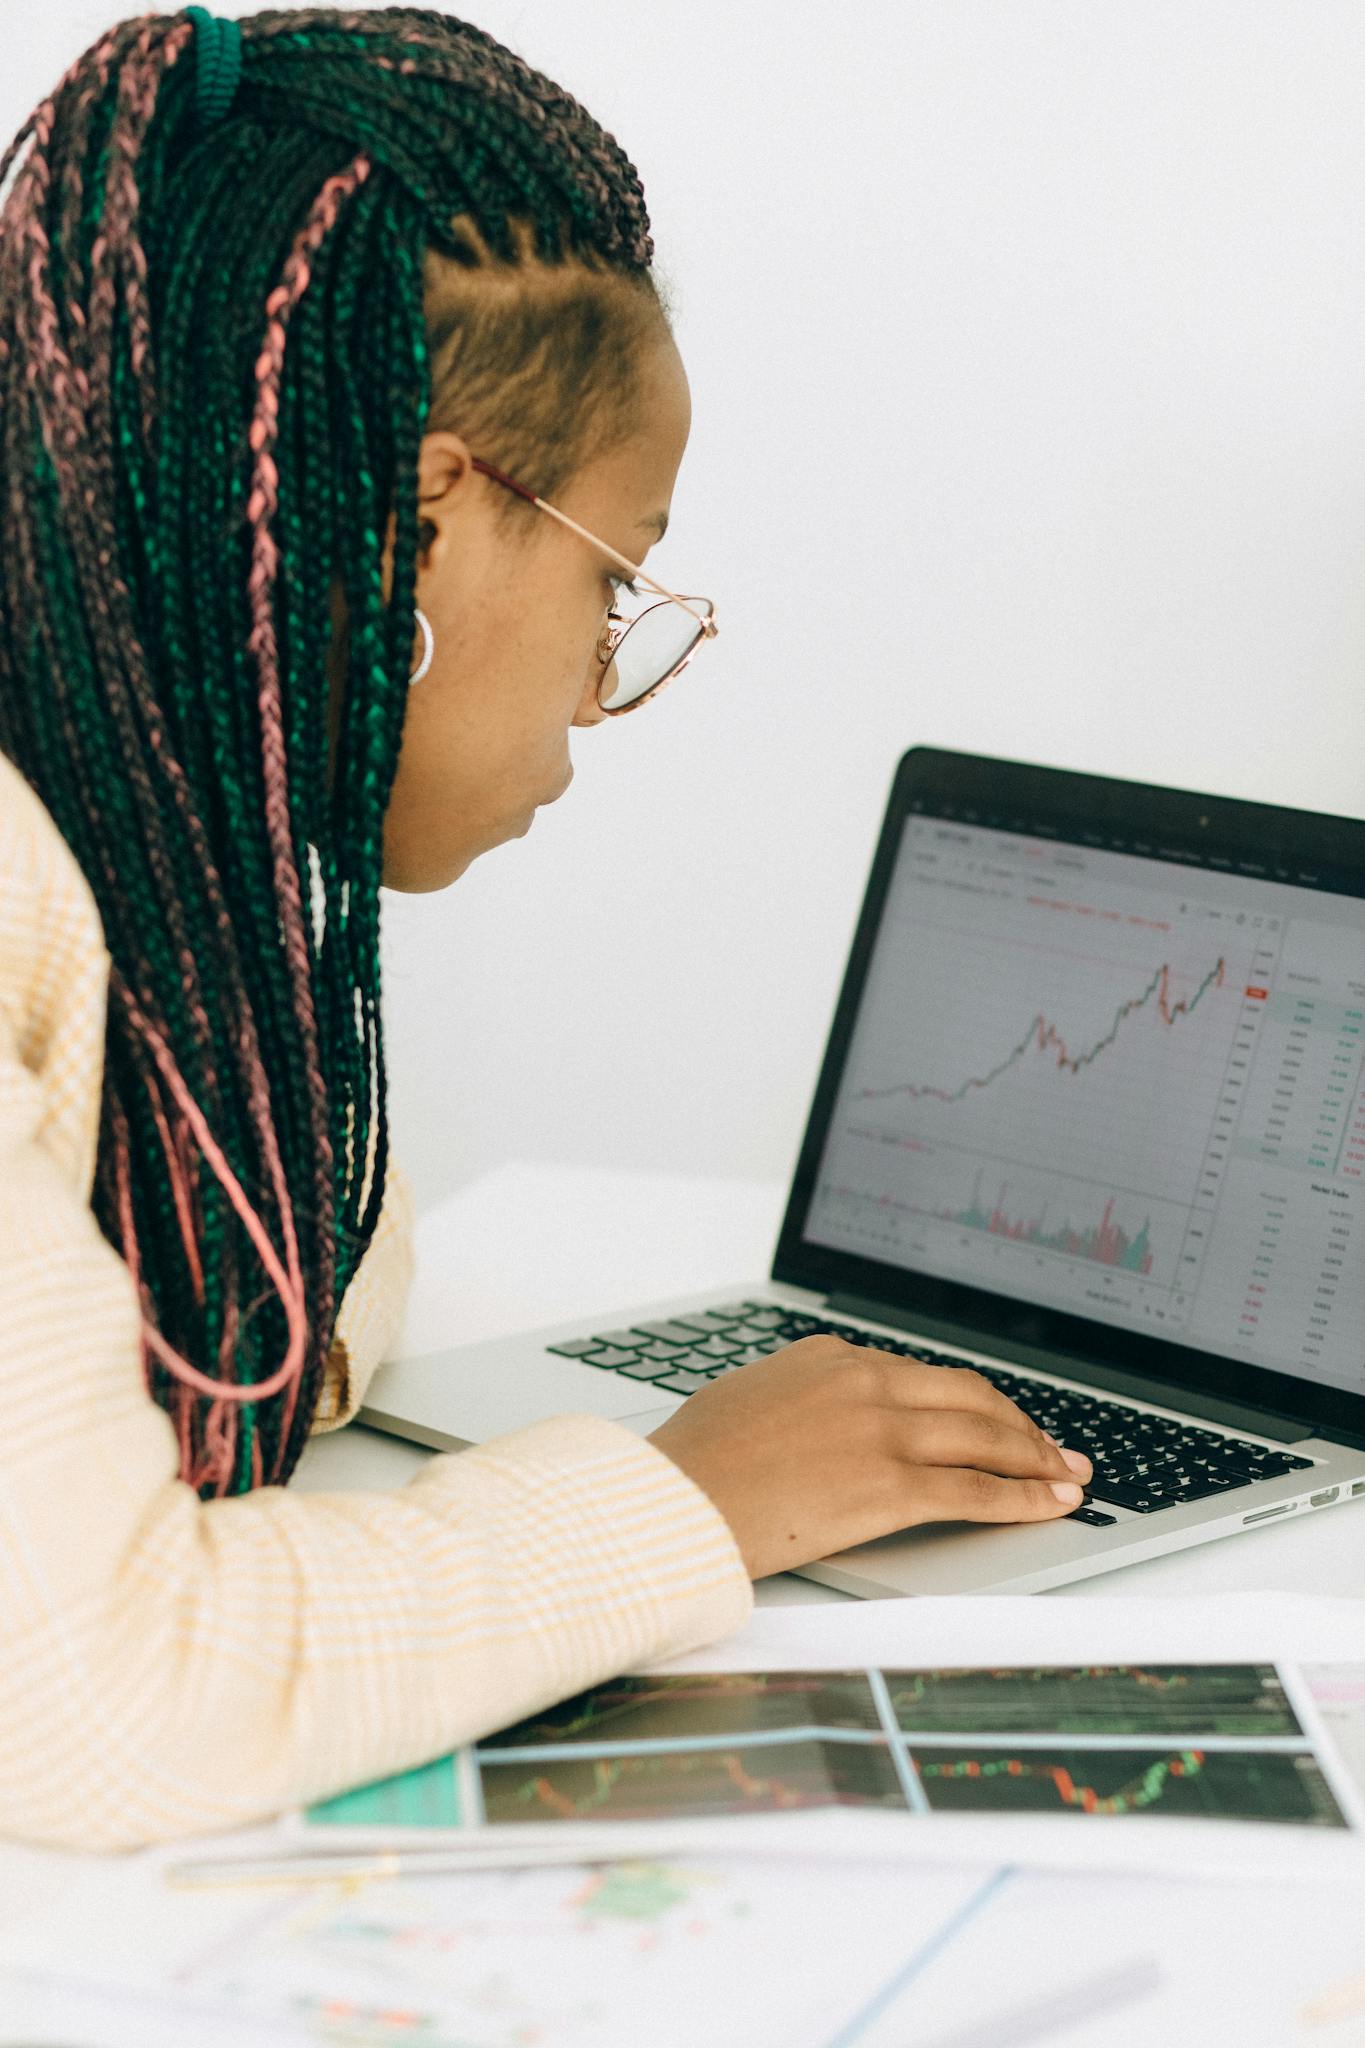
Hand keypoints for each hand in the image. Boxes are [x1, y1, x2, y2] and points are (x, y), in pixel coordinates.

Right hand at [648, 1336, 1093, 1579]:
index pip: (923, 1376)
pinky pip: (976, 1491)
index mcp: (832, 1356)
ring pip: (985, 1439)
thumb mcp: (750, 1398)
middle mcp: (865, 1382)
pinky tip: (1049, 1505)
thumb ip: (801, 1397)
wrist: (673, 1499)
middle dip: (1022, 1425)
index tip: (996, 1421)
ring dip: (1037, 1460)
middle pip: (970, 1398)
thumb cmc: (695, 1460)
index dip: (972, 1404)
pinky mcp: (890, 1486)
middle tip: (1056, 1448)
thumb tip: (820, 1417)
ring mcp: (881, 1431)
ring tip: (1067, 1477)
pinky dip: (1024, 1498)